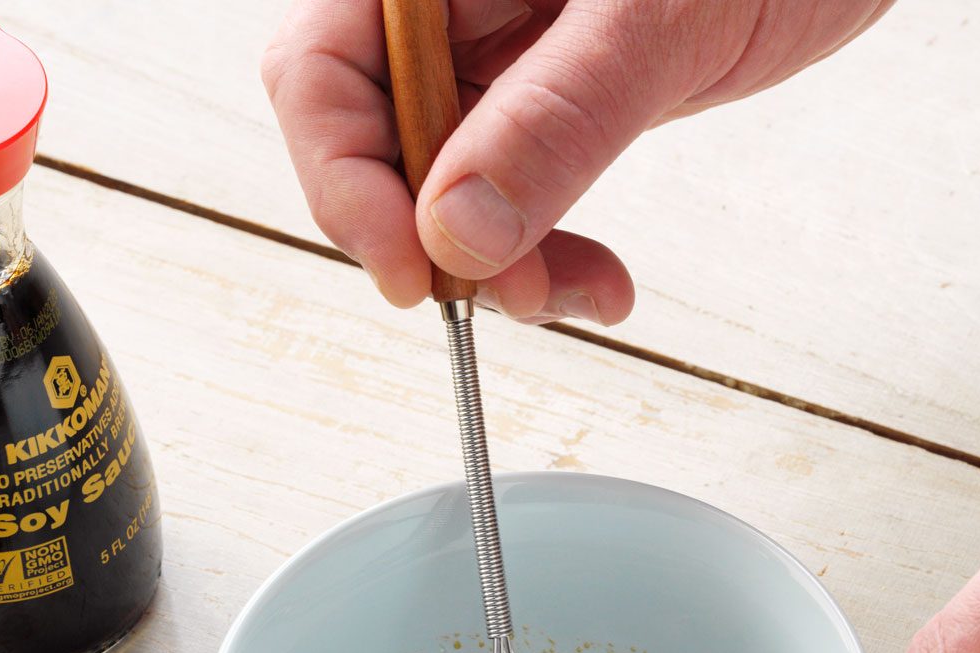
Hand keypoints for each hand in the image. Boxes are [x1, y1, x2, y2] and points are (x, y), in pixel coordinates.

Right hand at [261, 0, 892, 321]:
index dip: (346, 180)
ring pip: (439, 182)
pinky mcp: (551, 94)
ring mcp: (497, 49)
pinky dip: (542, 249)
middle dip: (427, 236)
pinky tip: (597, 281)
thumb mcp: (658, 16)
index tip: (414, 271)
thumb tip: (457, 231)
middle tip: (501, 296)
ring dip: (492, 263)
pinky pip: (509, 189)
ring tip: (575, 294)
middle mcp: (449, 4)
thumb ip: (556, 116)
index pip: (321, 69)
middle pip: (369, 137)